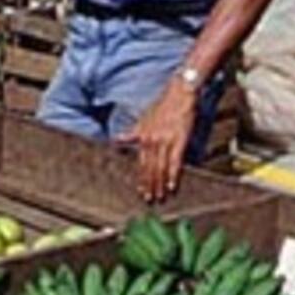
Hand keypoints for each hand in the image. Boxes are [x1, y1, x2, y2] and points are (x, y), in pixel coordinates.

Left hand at [116, 80, 197, 202]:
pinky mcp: (179, 140)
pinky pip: (175, 162)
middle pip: (150, 169)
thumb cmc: (162, 105)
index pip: (141, 163)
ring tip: (161, 198)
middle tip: (150, 201)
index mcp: (142, 137)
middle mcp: (151, 141)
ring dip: (160, 184)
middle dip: (150, 186)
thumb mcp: (142, 119)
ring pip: (160, 168)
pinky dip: (173, 175)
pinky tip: (173, 186)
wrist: (179, 93)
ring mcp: (165, 141)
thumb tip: (116, 140)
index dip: (142, 179)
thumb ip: (131, 133)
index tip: (141, 192)